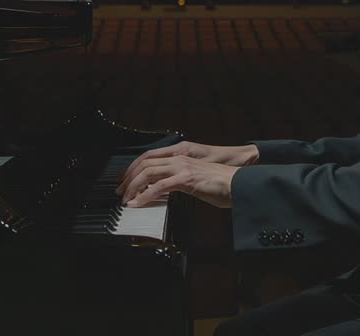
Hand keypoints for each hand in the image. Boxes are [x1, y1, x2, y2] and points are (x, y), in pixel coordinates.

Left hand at [116, 141, 256, 196]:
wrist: (239, 183)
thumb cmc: (221, 184)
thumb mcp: (196, 179)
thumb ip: (180, 180)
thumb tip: (166, 190)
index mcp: (181, 155)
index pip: (149, 157)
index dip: (133, 167)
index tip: (125, 180)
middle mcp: (179, 157)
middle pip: (144, 163)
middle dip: (128, 177)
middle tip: (120, 192)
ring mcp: (182, 166)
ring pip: (148, 172)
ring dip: (132, 186)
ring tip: (126, 199)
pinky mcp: (186, 178)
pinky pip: (158, 187)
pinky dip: (144, 195)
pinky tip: (137, 204)